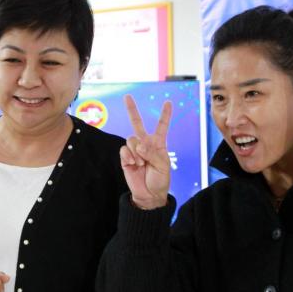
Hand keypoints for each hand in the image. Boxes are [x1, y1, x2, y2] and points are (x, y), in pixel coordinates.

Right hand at [121, 94, 172, 209]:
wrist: (149, 194)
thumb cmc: (160, 180)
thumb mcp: (163, 166)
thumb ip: (152, 153)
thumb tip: (139, 145)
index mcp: (158, 144)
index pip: (162, 126)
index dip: (165, 115)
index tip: (168, 102)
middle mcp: (145, 144)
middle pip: (137, 124)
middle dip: (132, 110)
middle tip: (127, 96)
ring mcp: (134, 150)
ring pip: (131, 139)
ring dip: (136, 151)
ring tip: (141, 163)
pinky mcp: (126, 158)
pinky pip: (124, 150)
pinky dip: (129, 157)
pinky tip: (134, 164)